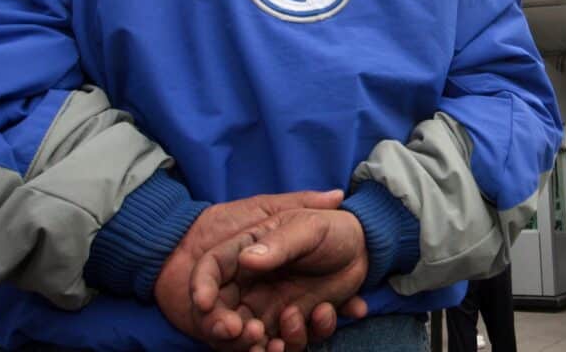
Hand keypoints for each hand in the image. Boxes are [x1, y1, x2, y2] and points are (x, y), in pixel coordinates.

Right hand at [153, 190, 345, 350]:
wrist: (364, 245)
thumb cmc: (330, 227)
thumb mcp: (306, 226)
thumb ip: (277, 242)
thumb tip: (247, 260)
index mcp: (246, 252)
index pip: (210, 271)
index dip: (201, 288)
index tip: (205, 304)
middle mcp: (251, 284)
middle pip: (221, 314)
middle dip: (227, 329)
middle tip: (251, 331)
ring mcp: (269, 306)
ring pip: (249, 337)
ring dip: (260, 344)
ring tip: (285, 334)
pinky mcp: (292, 322)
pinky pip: (285, 341)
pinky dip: (296, 339)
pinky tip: (323, 314)